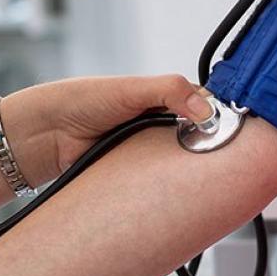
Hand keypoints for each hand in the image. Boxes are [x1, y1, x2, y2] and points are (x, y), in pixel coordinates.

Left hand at [3, 75, 213, 186]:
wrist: (46, 133)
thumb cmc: (82, 100)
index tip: (229, 128)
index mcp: (162, 97)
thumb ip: (171, 91)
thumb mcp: (132, 89)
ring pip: (181, 161)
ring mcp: (149, 149)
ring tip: (203, 172)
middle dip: (209, 144)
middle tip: (220, 154)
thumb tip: (206, 110)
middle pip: (198, 135)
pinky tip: (177, 186)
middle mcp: (159, 123)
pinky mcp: (137, 173)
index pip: (202, 104)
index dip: (217, 115)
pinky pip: (161, 181)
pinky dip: (169, 183)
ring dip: (188, 166)